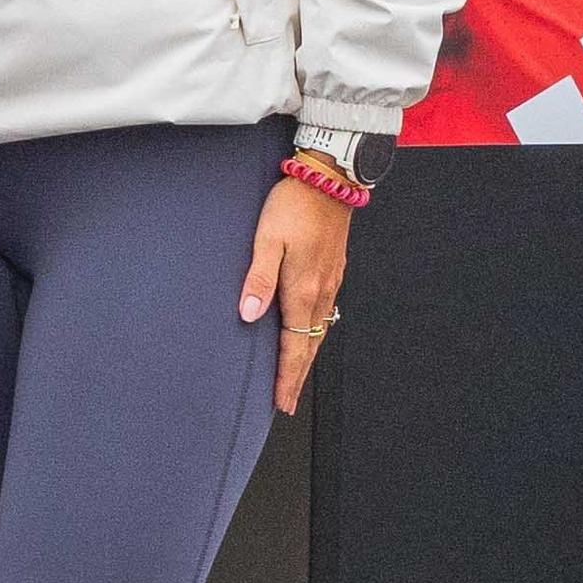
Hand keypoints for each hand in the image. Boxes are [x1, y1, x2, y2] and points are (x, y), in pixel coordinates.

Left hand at [243, 168, 355, 413]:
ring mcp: (330, 281)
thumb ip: (258, 278)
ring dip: (307, 358)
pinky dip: (315, 334)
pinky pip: (325, 313)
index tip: (280, 400)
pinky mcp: (333, 271)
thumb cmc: (294, 204)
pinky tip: (309, 336)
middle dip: (297, 377)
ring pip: (319, 331)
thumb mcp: (266, 239)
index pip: (293, 345)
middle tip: (287, 402)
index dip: (286, 376)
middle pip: (309, 345)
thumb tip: (249, 314)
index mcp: (303, 288)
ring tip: (296, 378)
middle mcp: (321, 290)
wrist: (329, 179)